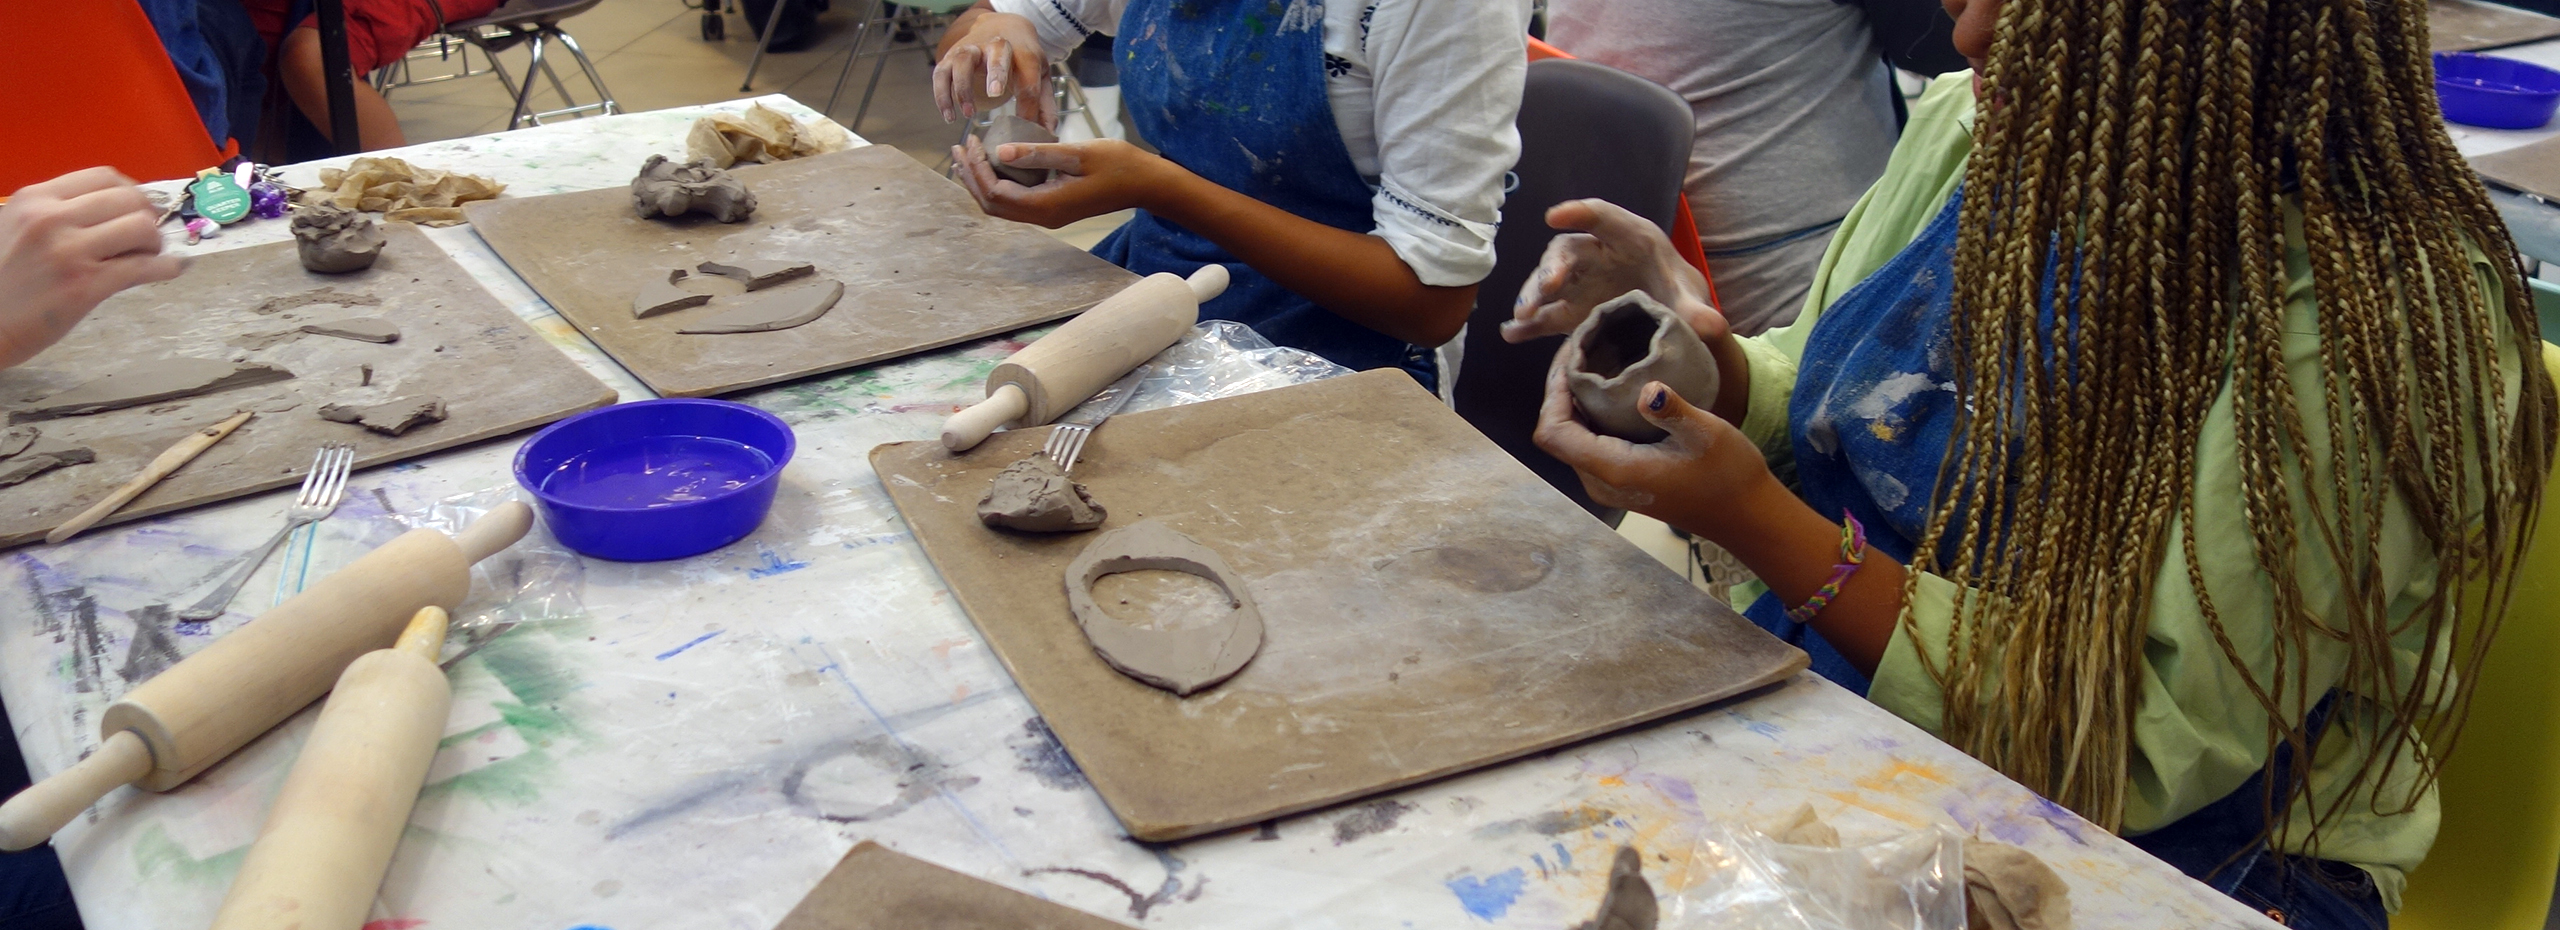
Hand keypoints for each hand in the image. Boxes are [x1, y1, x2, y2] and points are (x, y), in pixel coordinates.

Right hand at [0, 168, 184, 369]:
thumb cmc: (0, 281)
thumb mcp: (16, 229)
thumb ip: (57, 216)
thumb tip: (117, 213)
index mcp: (34, 200)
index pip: (104, 177)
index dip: (131, 192)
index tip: (137, 207)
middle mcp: (51, 219)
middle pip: (130, 200)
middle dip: (148, 217)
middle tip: (147, 236)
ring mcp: (69, 251)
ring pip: (141, 228)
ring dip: (155, 242)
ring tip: (147, 256)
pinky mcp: (84, 286)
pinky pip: (143, 267)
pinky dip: (167, 267)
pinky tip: (172, 268)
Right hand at [932, 10, 1052, 125]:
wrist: (1001, 27)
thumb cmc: (1022, 58)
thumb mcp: (1039, 74)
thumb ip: (1044, 103)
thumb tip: (1047, 133)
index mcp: (1023, 53)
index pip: (1028, 80)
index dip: (1028, 108)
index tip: (1026, 129)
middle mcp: (997, 45)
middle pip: (997, 55)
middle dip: (996, 73)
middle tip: (995, 94)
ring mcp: (971, 48)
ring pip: (963, 61)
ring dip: (964, 87)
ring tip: (969, 114)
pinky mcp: (950, 56)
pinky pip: (941, 74)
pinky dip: (942, 94)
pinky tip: (949, 116)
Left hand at [949, 136, 1174, 228]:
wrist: (1145, 183)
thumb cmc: (1117, 164)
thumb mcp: (1078, 152)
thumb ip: (1038, 152)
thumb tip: (999, 150)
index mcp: (1046, 205)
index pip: (995, 193)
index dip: (977, 168)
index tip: (973, 140)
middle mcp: (1043, 217)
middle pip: (991, 205)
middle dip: (970, 178)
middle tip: (959, 149)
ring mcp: (1048, 216)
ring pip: (1001, 206)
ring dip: (980, 183)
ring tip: (967, 158)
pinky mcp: (1053, 209)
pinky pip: (1015, 202)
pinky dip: (998, 185)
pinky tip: (994, 165)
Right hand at [1504, 199, 1722, 345]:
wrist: (1673, 320)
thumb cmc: (1681, 296)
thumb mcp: (1693, 302)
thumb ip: (1699, 312)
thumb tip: (1711, 325)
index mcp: (1630, 239)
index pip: (1603, 218)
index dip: (1579, 214)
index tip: (1555, 216)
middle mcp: (1599, 255)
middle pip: (1568, 251)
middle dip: (1553, 266)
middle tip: (1546, 289)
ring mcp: (1581, 283)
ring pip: (1550, 281)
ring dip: (1534, 295)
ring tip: (1523, 317)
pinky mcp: (1571, 310)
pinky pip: (1546, 315)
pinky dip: (1529, 325)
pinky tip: (1512, 334)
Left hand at [1531, 354, 1773, 533]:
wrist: (1746, 515)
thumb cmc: (1730, 476)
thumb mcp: (1707, 435)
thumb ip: (1674, 411)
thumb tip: (1647, 390)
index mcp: (1614, 470)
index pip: (1553, 432)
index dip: (1551, 393)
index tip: (1571, 355)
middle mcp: (1601, 482)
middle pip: (1556, 433)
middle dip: (1559, 390)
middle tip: (1580, 348)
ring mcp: (1609, 484)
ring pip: (1571, 438)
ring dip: (1573, 401)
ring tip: (1591, 360)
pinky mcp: (1620, 480)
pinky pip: (1588, 443)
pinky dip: (1589, 414)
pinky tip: (1609, 389)